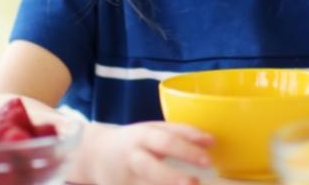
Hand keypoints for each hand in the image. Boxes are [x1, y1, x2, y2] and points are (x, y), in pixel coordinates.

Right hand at [92, 121, 213, 184]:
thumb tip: (212, 141)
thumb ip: (181, 133)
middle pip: (151, 168)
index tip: (208, 160)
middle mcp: (133, 158)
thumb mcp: (153, 130)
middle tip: (194, 184)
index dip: (187, 150)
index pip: (166, 141)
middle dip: (172, 177)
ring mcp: (125, 179)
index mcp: (143, 137)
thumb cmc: (135, 141)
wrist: (96, 154)